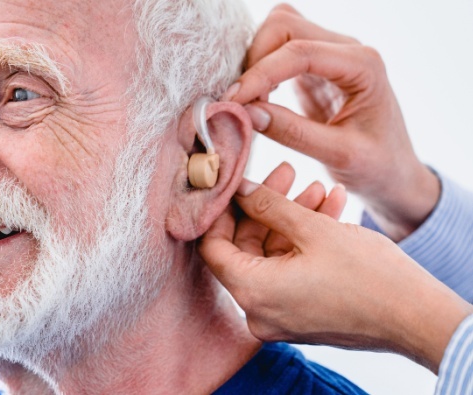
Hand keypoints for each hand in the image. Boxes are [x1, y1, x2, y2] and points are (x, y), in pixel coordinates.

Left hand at [198, 164, 472, 372]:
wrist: (418, 319)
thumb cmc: (369, 276)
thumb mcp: (313, 229)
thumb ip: (268, 205)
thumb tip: (238, 189)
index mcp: (252, 293)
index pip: (213, 247)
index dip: (222, 211)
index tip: (236, 183)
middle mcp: (258, 312)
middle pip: (245, 248)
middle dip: (267, 206)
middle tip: (287, 172)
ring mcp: (280, 317)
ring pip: (272, 256)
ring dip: (292, 219)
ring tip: (319, 186)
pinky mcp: (300, 316)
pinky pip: (290, 272)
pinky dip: (303, 243)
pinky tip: (330, 207)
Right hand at [222, 4, 439, 240]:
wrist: (393, 171)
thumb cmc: (377, 166)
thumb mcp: (340, 156)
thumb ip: (294, 133)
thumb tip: (248, 112)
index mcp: (363, 65)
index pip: (300, 51)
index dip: (260, 73)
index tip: (234, 102)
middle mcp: (347, 49)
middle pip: (285, 25)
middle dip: (255, 60)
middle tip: (243, 103)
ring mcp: (329, 52)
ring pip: (278, 30)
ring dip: (255, 61)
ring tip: (251, 102)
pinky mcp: (313, 64)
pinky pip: (276, 48)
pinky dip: (259, 68)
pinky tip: (258, 100)